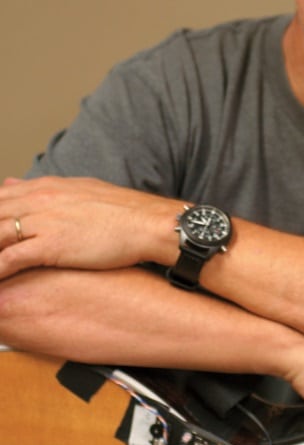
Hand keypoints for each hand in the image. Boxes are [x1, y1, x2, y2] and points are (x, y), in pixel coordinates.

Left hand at [0, 176, 178, 278]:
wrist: (148, 224)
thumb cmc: (123, 212)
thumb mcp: (80, 190)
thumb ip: (45, 190)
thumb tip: (15, 185)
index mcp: (45, 187)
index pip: (0, 197)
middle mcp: (38, 199)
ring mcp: (42, 221)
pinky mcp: (50, 245)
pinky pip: (9, 259)